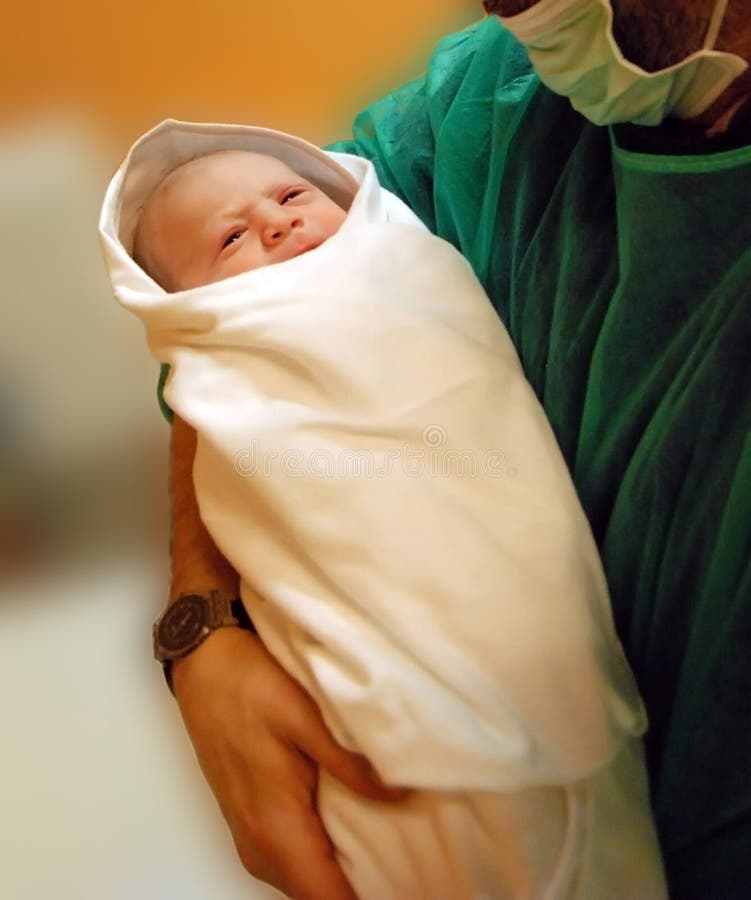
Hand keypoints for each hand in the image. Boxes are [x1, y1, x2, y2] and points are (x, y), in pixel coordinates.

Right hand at [173, 624, 407, 899]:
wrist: (205, 664)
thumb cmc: (245, 684)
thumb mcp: (304, 714)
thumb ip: (349, 761)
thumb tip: (399, 795)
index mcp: (274, 822)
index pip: (324, 897)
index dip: (367, 896)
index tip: (408, 884)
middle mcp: (258, 843)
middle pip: (316, 896)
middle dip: (362, 889)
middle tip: (412, 869)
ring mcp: (251, 835)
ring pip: (303, 883)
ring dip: (340, 877)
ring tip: (394, 856)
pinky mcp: (252, 821)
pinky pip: (291, 863)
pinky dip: (322, 861)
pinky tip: (354, 837)